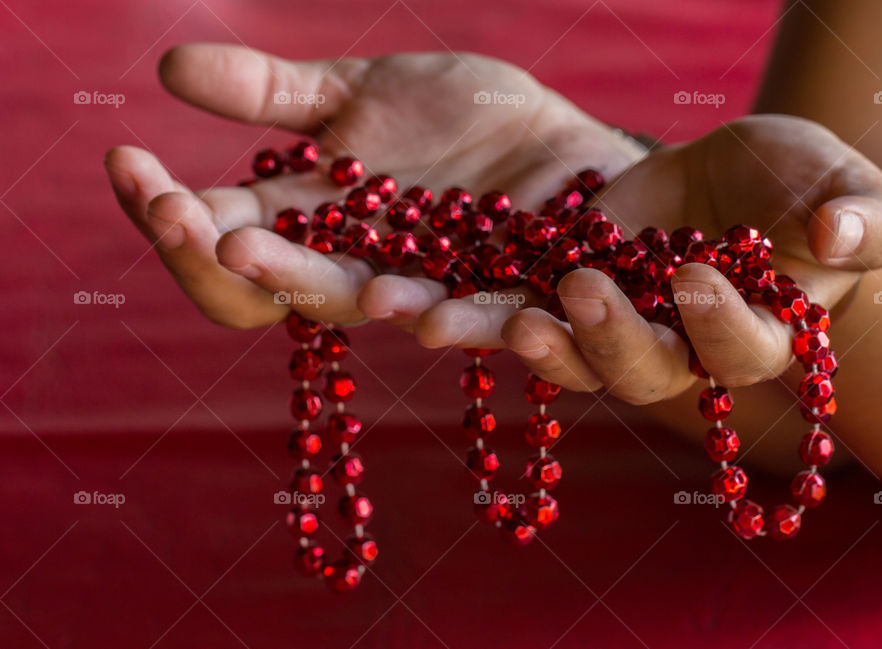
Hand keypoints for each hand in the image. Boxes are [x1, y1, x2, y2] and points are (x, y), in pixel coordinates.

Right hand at [105, 44, 643, 327]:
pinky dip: (446, 319)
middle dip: (209, 252)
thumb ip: (279, 94)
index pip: (218, 232)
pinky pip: (470, 319)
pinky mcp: (500, 296)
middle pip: (265, 283)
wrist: (555, 139)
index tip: (126, 160)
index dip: (166, 208)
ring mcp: (423, 286)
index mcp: (313, 219)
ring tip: (253, 254)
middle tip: (173, 214)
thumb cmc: (457, 118)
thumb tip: (168, 65)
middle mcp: (354, 264)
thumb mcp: (363, 92)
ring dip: (305, 284)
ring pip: (352, 303)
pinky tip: (426, 316)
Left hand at [365, 115, 881, 403]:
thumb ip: (860, 209)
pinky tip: (420, 301)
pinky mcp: (549, 294)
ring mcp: (603, 328)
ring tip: (470, 323)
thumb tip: (843, 235)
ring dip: (513, 341)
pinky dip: (467, 309)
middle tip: (579, 293)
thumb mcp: (838, 181)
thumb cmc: (795, 187)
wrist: (725, 179)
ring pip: (558, 354)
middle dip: (606, 340)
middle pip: (636, 372)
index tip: (696, 275)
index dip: (719, 324)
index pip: (738, 351)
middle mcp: (669, 351)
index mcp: (748, 336)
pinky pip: (506, 310)